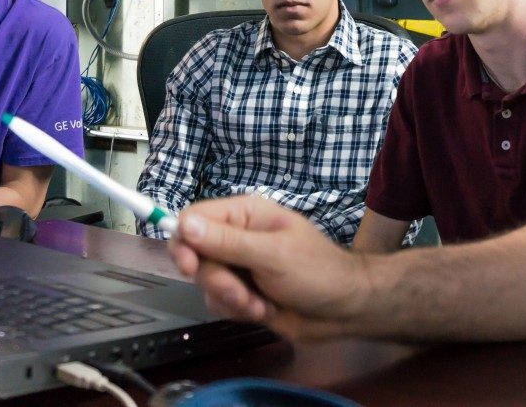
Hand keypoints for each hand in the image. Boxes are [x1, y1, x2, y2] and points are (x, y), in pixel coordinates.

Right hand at [167, 195, 369, 339]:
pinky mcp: (241, 292)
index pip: (194, 218)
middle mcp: (236, 236)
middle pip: (196, 256)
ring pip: (206, 283)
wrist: (342, 310)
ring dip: (231, 299)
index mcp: (245, 214)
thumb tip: (183, 224)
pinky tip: (264, 310)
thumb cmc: (315, 272)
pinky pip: (218, 301)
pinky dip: (238, 310)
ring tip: (261, 304)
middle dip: (217, 280)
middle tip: (240, 293)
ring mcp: (238, 265)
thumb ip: (227, 242)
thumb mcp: (271, 255)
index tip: (189, 267)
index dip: (184, 242)